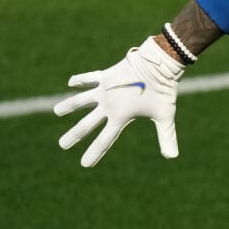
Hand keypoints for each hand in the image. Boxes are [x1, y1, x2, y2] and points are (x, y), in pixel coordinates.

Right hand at [54, 38, 183, 167]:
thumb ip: (167, 137)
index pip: (104, 140)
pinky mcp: (106, 75)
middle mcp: (108, 105)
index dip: (94, 153)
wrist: (157, 64)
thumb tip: (172, 157)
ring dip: (69, 106)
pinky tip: (70, 82)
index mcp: (120, 117)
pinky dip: (80, 80)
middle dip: (74, 136)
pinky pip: (90, 78)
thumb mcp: (165, 116)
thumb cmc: (162, 92)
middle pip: (86, 124)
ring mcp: (105, 89)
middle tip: (62, 145)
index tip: (84, 164)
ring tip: (56, 112)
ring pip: (81, 100)